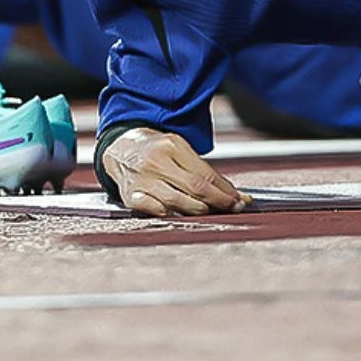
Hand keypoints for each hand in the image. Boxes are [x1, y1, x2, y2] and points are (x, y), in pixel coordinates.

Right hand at [99, 127, 249, 216]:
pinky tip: (180, 215)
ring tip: (209, 212)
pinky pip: (155, 210)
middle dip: (218, 203)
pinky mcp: (130, 195)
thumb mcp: (180, 149)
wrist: (121, 146)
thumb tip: (238, 197)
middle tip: (231, 209)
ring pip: (178, 203)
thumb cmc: (157, 150)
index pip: (205, 175)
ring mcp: (141, 179)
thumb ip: (205, 172)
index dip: (225, 192)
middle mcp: (155, 161)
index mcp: (170, 145)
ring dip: (199, 211)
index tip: (239, 201)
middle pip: (195, 189)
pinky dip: (170, 214)